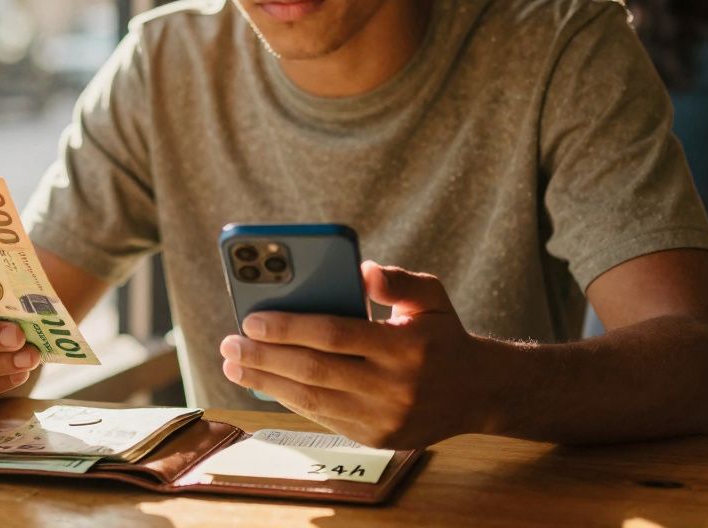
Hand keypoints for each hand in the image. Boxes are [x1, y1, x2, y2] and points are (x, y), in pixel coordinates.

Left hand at [219, 262, 495, 448]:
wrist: (478, 392)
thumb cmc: (442, 334)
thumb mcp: (431, 296)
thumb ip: (398, 280)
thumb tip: (361, 270)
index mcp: (407, 346)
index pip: (336, 334)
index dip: (289, 327)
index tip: (251, 319)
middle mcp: (396, 386)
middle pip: (315, 370)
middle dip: (265, 357)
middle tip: (229, 345)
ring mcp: (385, 417)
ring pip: (313, 400)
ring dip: (267, 383)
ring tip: (234, 366)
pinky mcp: (377, 438)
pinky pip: (323, 418)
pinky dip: (290, 400)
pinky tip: (265, 383)